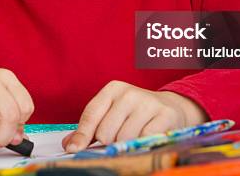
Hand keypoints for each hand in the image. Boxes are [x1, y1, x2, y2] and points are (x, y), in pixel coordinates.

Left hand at [62, 80, 207, 152]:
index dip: (82, 135)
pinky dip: (141, 145)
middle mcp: (129, 94)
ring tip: (133, 137)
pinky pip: (143, 140)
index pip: (91, 115)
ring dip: (126, 145)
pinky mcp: (165, 116)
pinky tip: (144, 139)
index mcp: (113, 89)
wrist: (170, 108)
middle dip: (109, 142)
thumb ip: (90, 129)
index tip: (74, 150)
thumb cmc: (134, 114)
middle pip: (106, 132)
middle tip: (118, 138)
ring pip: (124, 139)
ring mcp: (148, 103)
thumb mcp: (111, 114)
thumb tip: (69, 145)